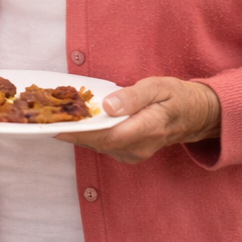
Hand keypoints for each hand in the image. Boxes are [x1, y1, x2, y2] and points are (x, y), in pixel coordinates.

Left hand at [55, 77, 220, 164]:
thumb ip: (133, 97)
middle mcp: (139, 147)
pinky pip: (103, 146)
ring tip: (53, 119)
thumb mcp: (158, 87)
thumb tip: (108, 105)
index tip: (56, 124)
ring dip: (76, 134)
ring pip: (98, 146)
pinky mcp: (129, 154)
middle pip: (98, 142)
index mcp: (148, 128)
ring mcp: (134, 153)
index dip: (80, 131)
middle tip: (46, 118)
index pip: (108, 135)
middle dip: (71, 131)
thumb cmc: (176, 97)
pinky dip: (87, 136)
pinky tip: (75, 124)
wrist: (196, 116)